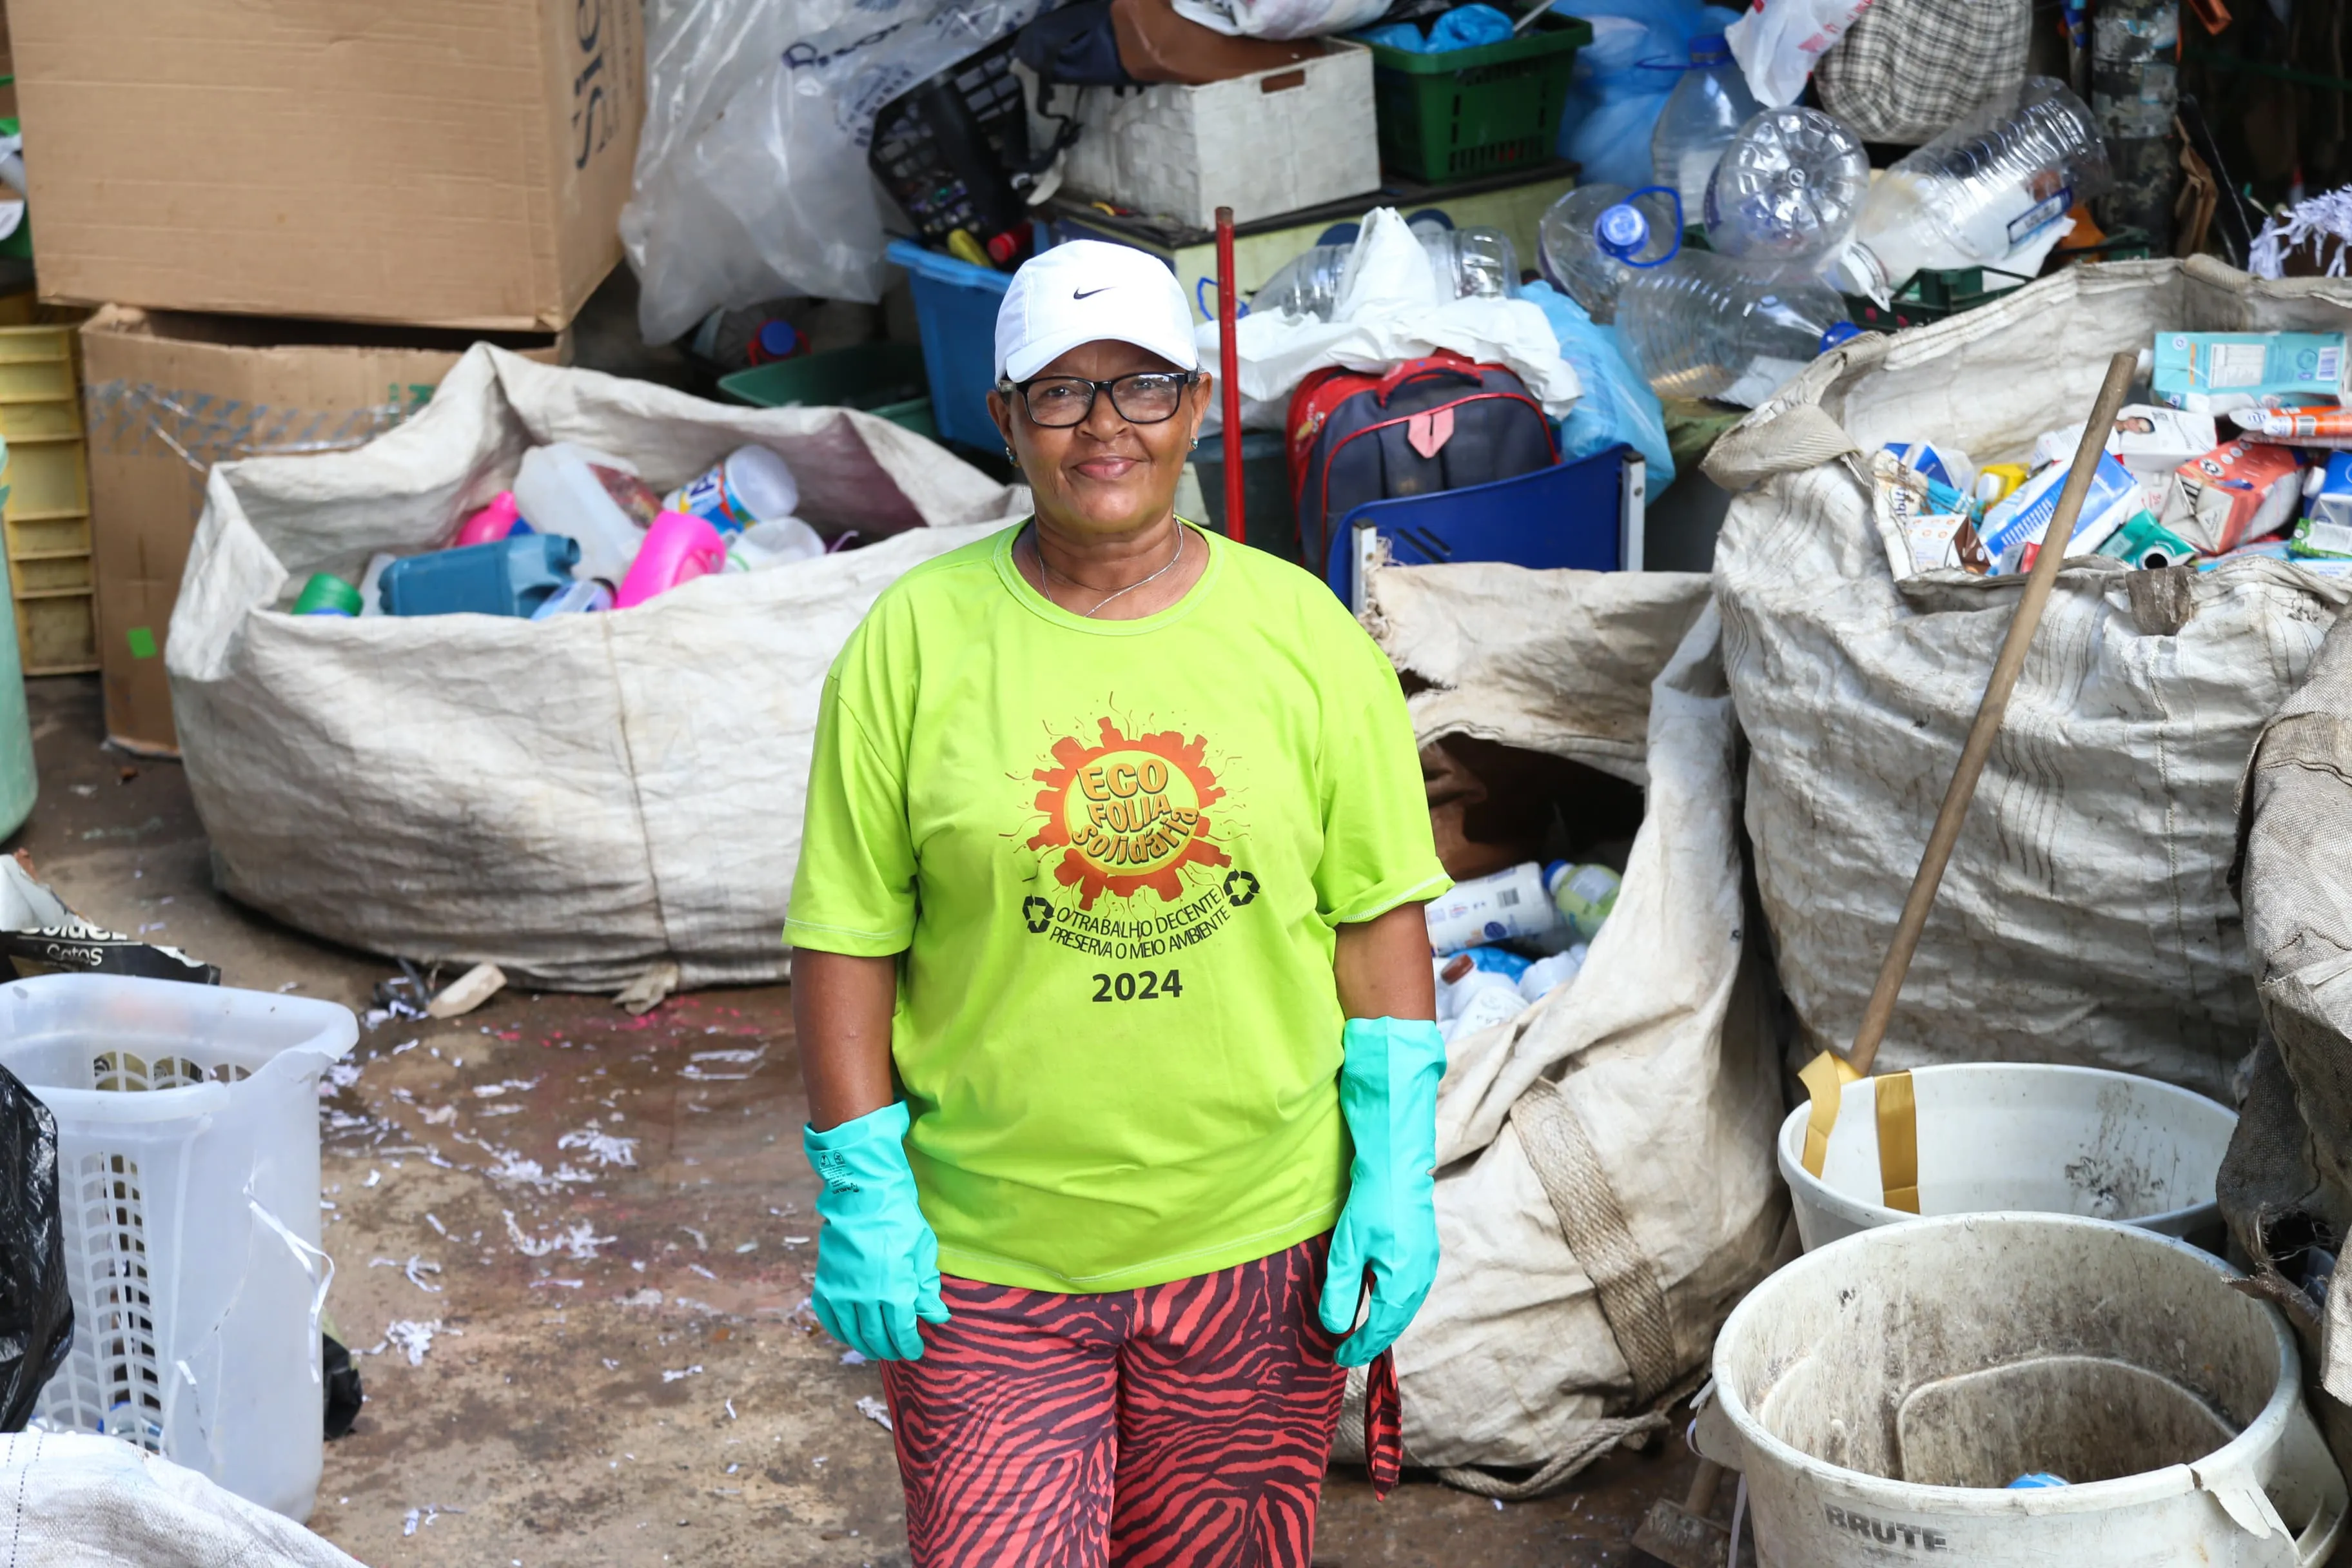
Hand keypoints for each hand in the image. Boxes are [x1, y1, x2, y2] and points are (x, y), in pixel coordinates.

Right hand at [803, 1101, 950, 1359]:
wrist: (864, 1195)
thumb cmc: (899, 1220)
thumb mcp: (923, 1252)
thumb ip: (927, 1288)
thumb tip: (937, 1317)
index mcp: (895, 1291)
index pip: (902, 1332)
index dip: (910, 1345)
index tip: (915, 1351)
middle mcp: (867, 1297)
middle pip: (878, 1337)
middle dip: (890, 1348)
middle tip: (897, 1352)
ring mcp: (843, 1292)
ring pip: (854, 1333)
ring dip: (866, 1345)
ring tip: (876, 1349)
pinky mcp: (825, 1283)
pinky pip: (830, 1318)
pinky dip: (840, 1331)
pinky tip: (850, 1335)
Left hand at [1318, 1017, 1444, 1366]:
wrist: (1397, 1164)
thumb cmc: (1371, 1204)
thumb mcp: (1347, 1251)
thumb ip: (1341, 1292)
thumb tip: (1335, 1328)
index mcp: (1404, 1283)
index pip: (1381, 1329)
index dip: (1360, 1346)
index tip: (1338, 1358)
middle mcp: (1421, 1278)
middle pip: (1397, 1320)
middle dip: (1373, 1337)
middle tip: (1347, 1349)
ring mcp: (1426, 1263)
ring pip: (1404, 1305)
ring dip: (1383, 1320)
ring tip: (1360, 1329)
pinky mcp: (1424, 1250)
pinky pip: (1408, 1288)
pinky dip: (1392, 1300)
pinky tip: (1377, 1296)